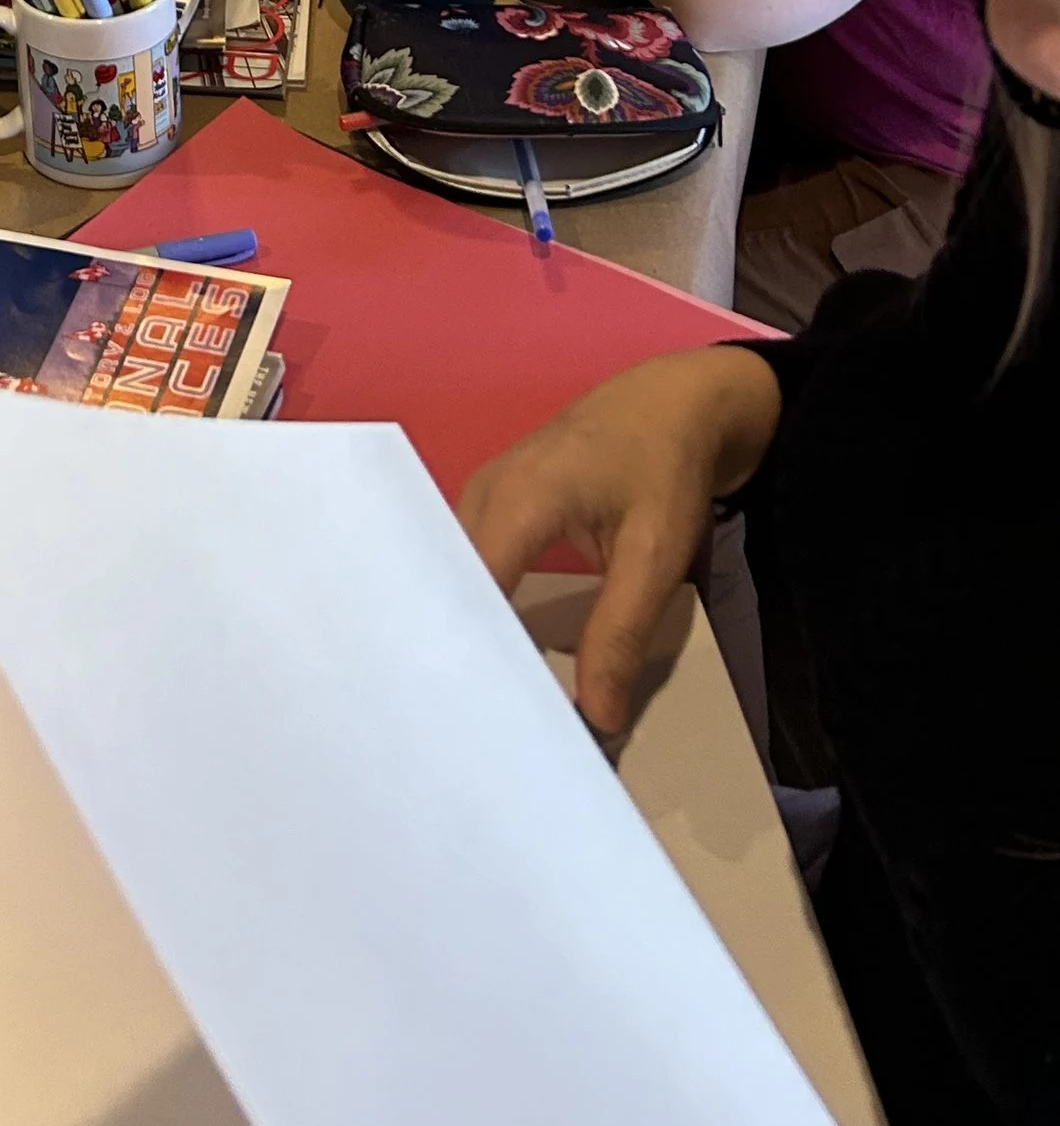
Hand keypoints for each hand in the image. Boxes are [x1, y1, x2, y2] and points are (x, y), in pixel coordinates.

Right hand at [458, 350, 782, 736]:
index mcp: (516, 498)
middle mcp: (481, 491)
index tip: (471, 717)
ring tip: (466, 697)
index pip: (469, 588)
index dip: (465, 651)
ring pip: (451, 570)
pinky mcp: (492, 501)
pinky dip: (472, 602)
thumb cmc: (666, 469)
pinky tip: (483, 648)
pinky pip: (466, 558)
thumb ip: (620, 633)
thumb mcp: (655, 556)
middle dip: (451, 646)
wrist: (678, 403)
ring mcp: (480, 491)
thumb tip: (594, 719)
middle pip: (446, 580)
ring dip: (458, 625)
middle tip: (463, 722)